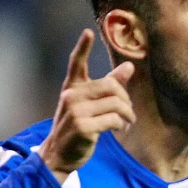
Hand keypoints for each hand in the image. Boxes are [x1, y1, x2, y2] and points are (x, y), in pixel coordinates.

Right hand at [38, 29, 135, 182]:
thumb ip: (109, 85)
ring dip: (128, 115)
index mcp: (72, 88)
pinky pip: (114, 119)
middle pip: (111, 86)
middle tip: (128, 112)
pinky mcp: (83, 127)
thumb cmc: (76, 127)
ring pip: (116, 104)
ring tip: (127, 122)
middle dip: (125, 99)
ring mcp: (75, 111)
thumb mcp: (89, 105)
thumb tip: (129, 67)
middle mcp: (71, 96)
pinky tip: (119, 129)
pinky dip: (121, 125)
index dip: (82, 47)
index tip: (87, 32)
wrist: (58, 155)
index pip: (76, 63)